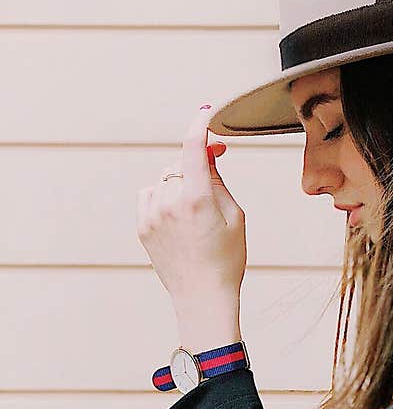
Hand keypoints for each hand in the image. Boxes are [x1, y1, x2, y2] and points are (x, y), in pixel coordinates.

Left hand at [136, 106, 246, 317]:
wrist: (202, 296)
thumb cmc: (226, 258)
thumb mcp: (235, 215)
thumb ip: (217, 180)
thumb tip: (206, 154)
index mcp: (196, 200)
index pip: (193, 149)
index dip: (198, 126)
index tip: (204, 112)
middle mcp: (169, 204)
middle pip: (181, 163)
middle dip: (198, 160)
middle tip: (217, 161)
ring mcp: (152, 215)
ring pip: (165, 178)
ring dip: (180, 180)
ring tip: (197, 204)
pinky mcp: (142, 226)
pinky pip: (150, 194)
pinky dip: (163, 194)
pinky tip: (177, 212)